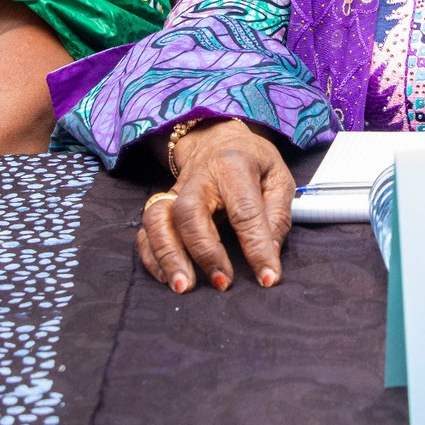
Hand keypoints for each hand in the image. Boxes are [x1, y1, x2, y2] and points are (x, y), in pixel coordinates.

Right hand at [136, 118, 293, 293]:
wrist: (215, 137)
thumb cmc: (252, 162)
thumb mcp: (279, 177)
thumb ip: (278, 215)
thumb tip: (271, 254)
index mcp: (234, 166)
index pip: (244, 211)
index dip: (257, 248)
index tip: (267, 278)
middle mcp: (199, 179)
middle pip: (189, 212)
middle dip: (204, 252)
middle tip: (222, 283)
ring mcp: (175, 192)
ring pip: (158, 220)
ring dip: (168, 256)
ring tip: (184, 287)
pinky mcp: (161, 205)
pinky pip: (146, 231)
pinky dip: (151, 257)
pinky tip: (166, 278)